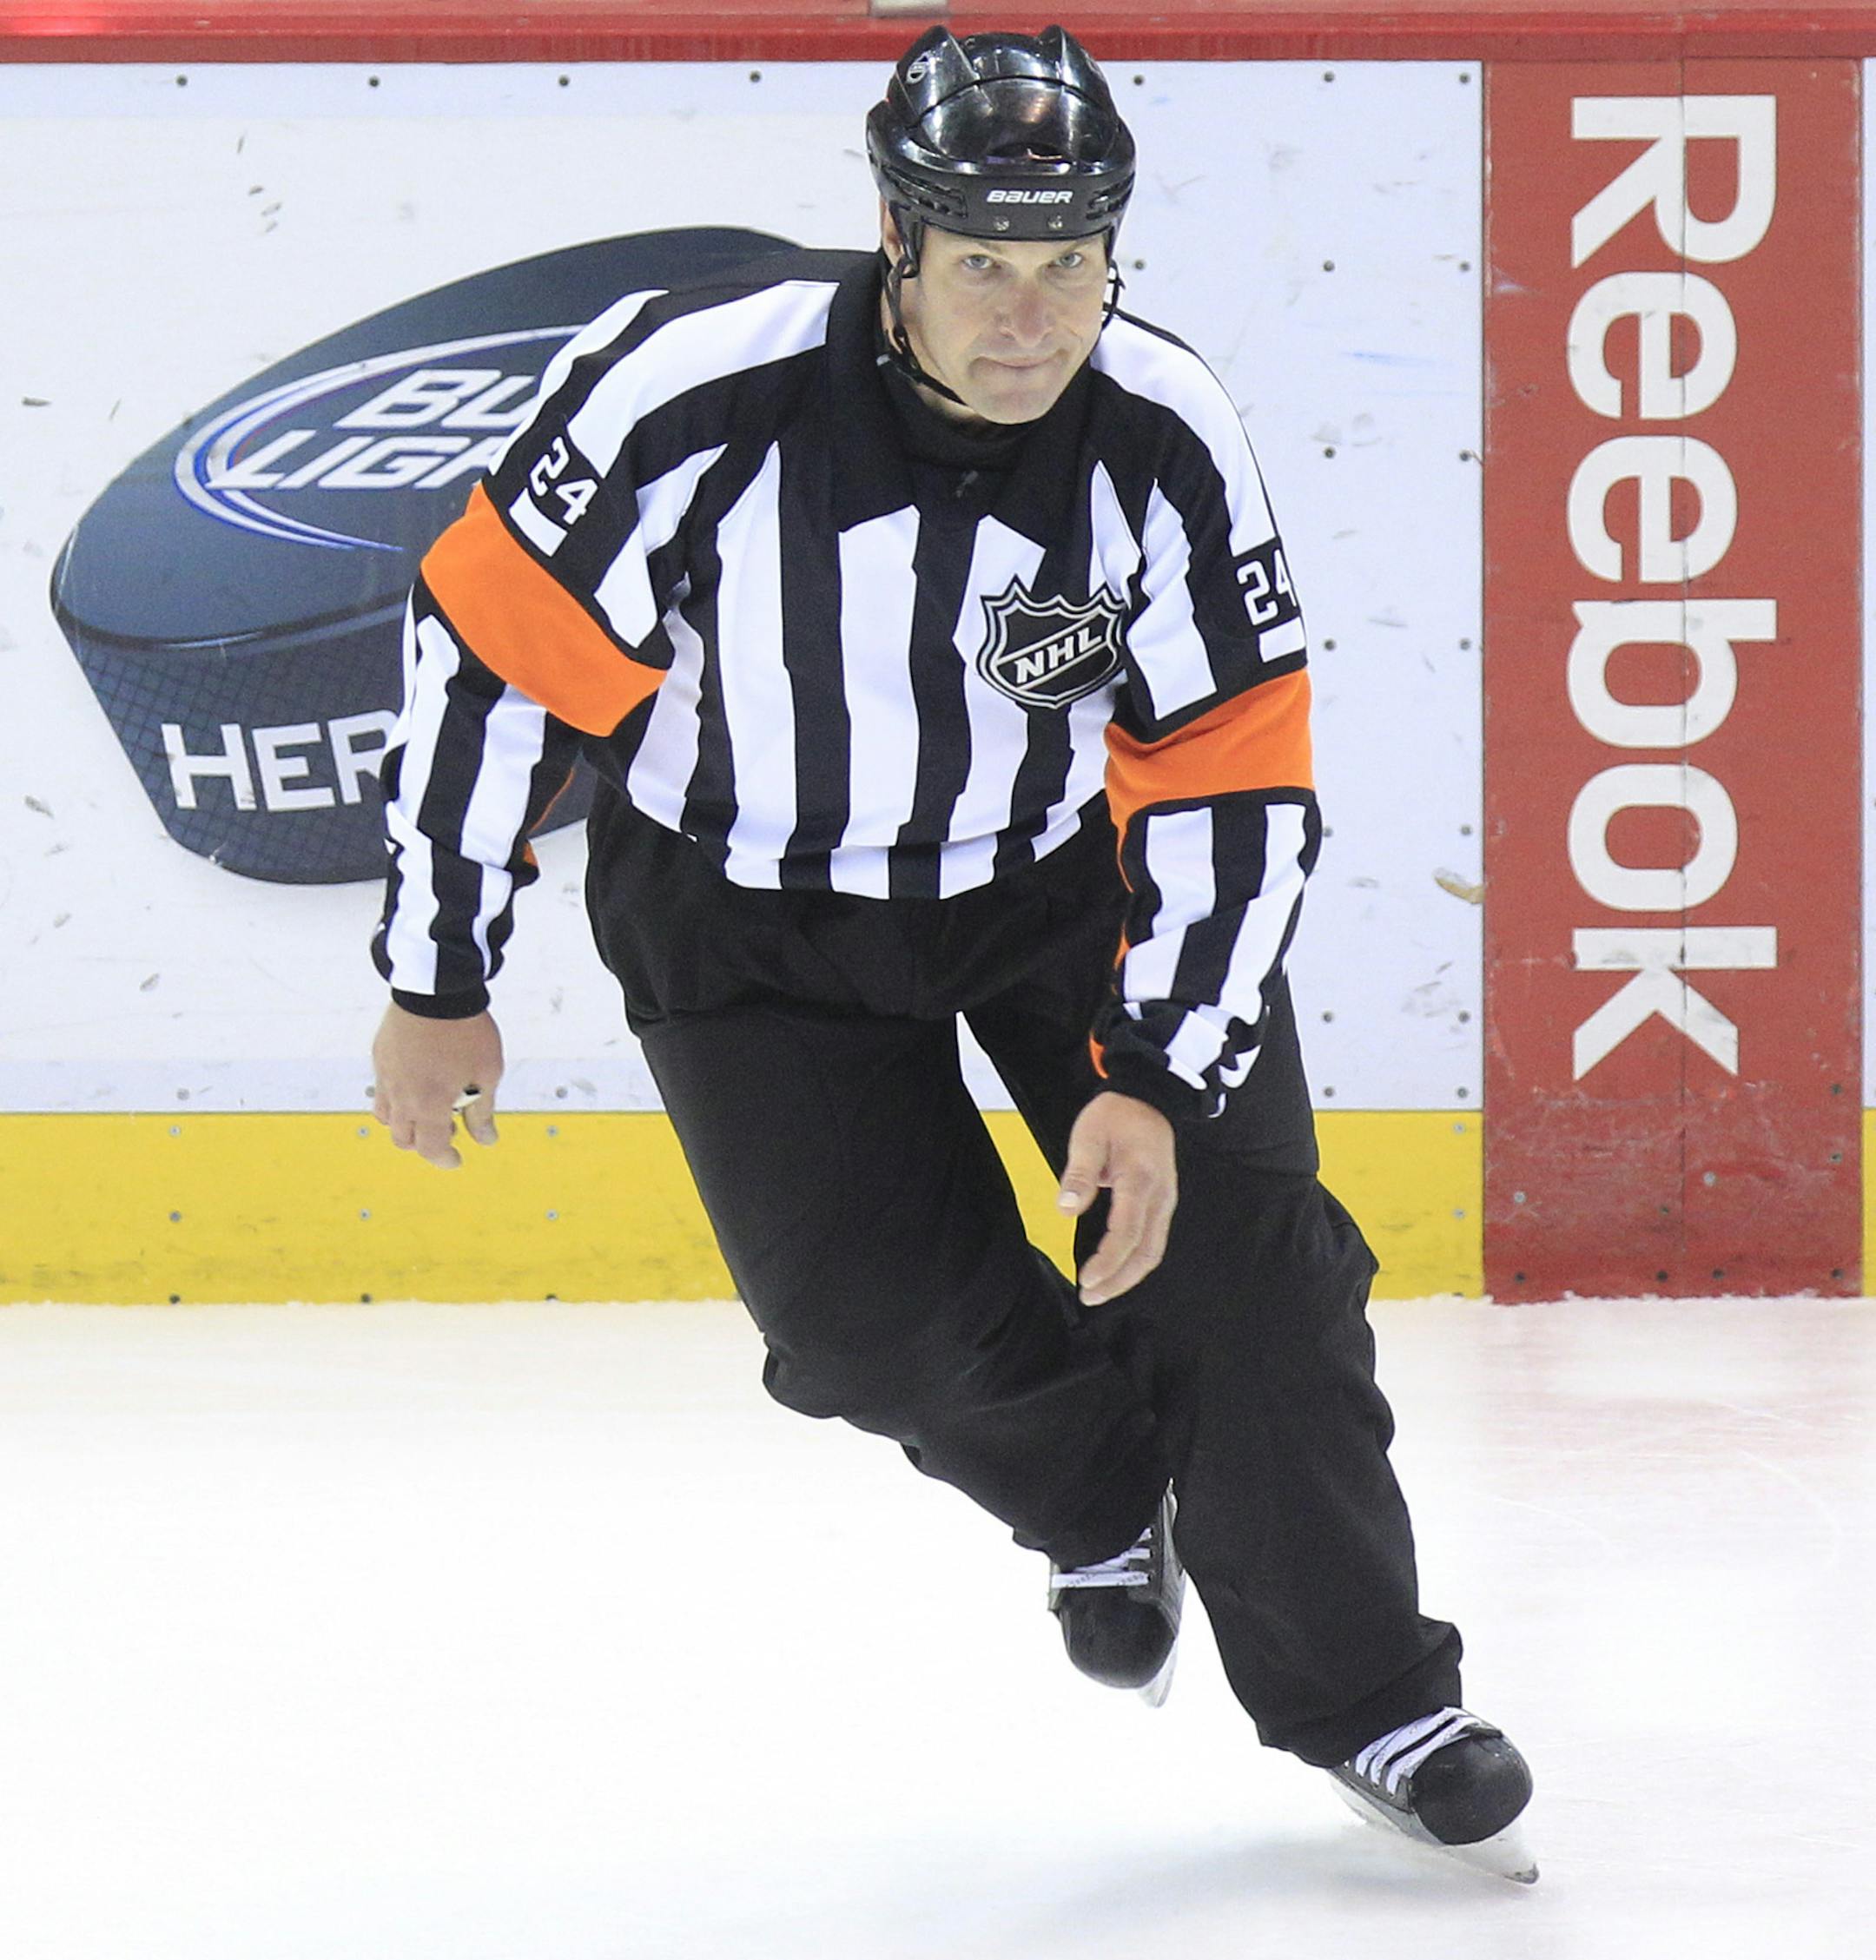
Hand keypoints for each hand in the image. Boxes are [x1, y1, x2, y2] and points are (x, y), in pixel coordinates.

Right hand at [370, 1003, 503, 1169]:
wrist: (437, 990)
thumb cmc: (467, 1033)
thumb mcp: (486, 1074)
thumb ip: (482, 1111)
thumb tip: (486, 1140)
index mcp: (428, 1106)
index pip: (430, 1149)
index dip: (444, 1159)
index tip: (456, 1159)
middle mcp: (400, 1096)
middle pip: (403, 1138)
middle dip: (425, 1142)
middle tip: (450, 1129)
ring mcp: (385, 1075)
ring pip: (386, 1116)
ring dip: (407, 1123)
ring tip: (431, 1107)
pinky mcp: (380, 1056)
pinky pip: (381, 1089)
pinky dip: (396, 1098)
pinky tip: (418, 1081)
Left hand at [1057, 1091, 1177, 1305]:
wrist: (1147, 1098)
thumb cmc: (1116, 1115)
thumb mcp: (1088, 1135)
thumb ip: (1079, 1174)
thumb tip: (1066, 1208)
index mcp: (1141, 1180)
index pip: (1127, 1232)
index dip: (1108, 1262)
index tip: (1086, 1280)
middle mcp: (1160, 1196)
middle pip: (1146, 1252)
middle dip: (1119, 1281)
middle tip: (1089, 1297)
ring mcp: (1165, 1201)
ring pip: (1153, 1251)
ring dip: (1127, 1276)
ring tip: (1099, 1291)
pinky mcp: (1162, 1202)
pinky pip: (1153, 1240)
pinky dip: (1135, 1261)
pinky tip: (1115, 1271)